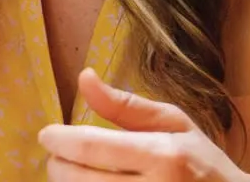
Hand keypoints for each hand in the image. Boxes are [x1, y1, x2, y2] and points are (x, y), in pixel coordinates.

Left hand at [39, 68, 249, 180]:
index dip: (60, 140)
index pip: (92, 147)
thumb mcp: (173, 123)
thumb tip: (84, 77)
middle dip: (58, 164)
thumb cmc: (202, 161)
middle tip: (59, 155)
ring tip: (74, 171)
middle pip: (78, 178)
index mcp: (163, 155)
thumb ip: (125, 105)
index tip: (47, 134)